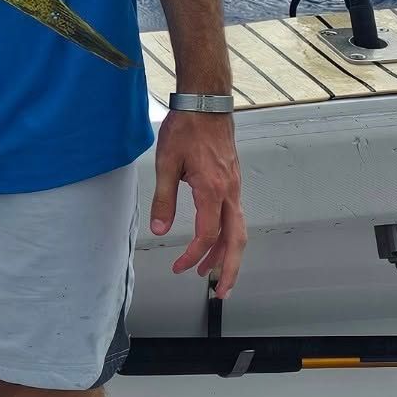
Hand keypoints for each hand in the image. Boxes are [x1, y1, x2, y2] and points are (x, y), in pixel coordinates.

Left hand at [149, 110, 246, 297]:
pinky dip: (228, 236)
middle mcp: (229, 193)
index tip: (179, 267)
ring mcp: (235, 188)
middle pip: (235, 241)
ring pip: (238, 230)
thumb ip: (163, 199)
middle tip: (220, 292)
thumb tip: (158, 230)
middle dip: (229, 269)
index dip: (193, 255)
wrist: (206, 104)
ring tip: (212, 274)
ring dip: (228, 255)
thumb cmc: (186, 129)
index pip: (207, 235)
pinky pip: (235, 217)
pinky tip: (215, 242)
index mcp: (212, 190)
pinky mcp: (233, 183)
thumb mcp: (166, 163)